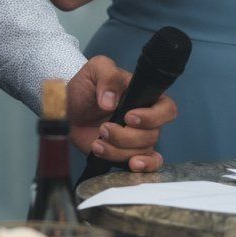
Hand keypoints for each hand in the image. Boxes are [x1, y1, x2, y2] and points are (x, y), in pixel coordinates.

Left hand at [67, 55, 175, 172]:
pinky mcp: (127, 153)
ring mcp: (138, 138)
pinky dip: (144, 167)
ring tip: (98, 143)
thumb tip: (111, 101)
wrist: (69, 109)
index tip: (128, 117)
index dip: (152, 117)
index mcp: (145, 97)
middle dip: (125, 136)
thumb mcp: (96, 69)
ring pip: (143, 151)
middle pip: (152, 135)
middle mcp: (146, 120)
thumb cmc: (86, 87)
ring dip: (118, 150)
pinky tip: (131, 165)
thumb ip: (107, 77)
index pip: (166, 109)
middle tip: (104, 128)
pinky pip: (147, 164)